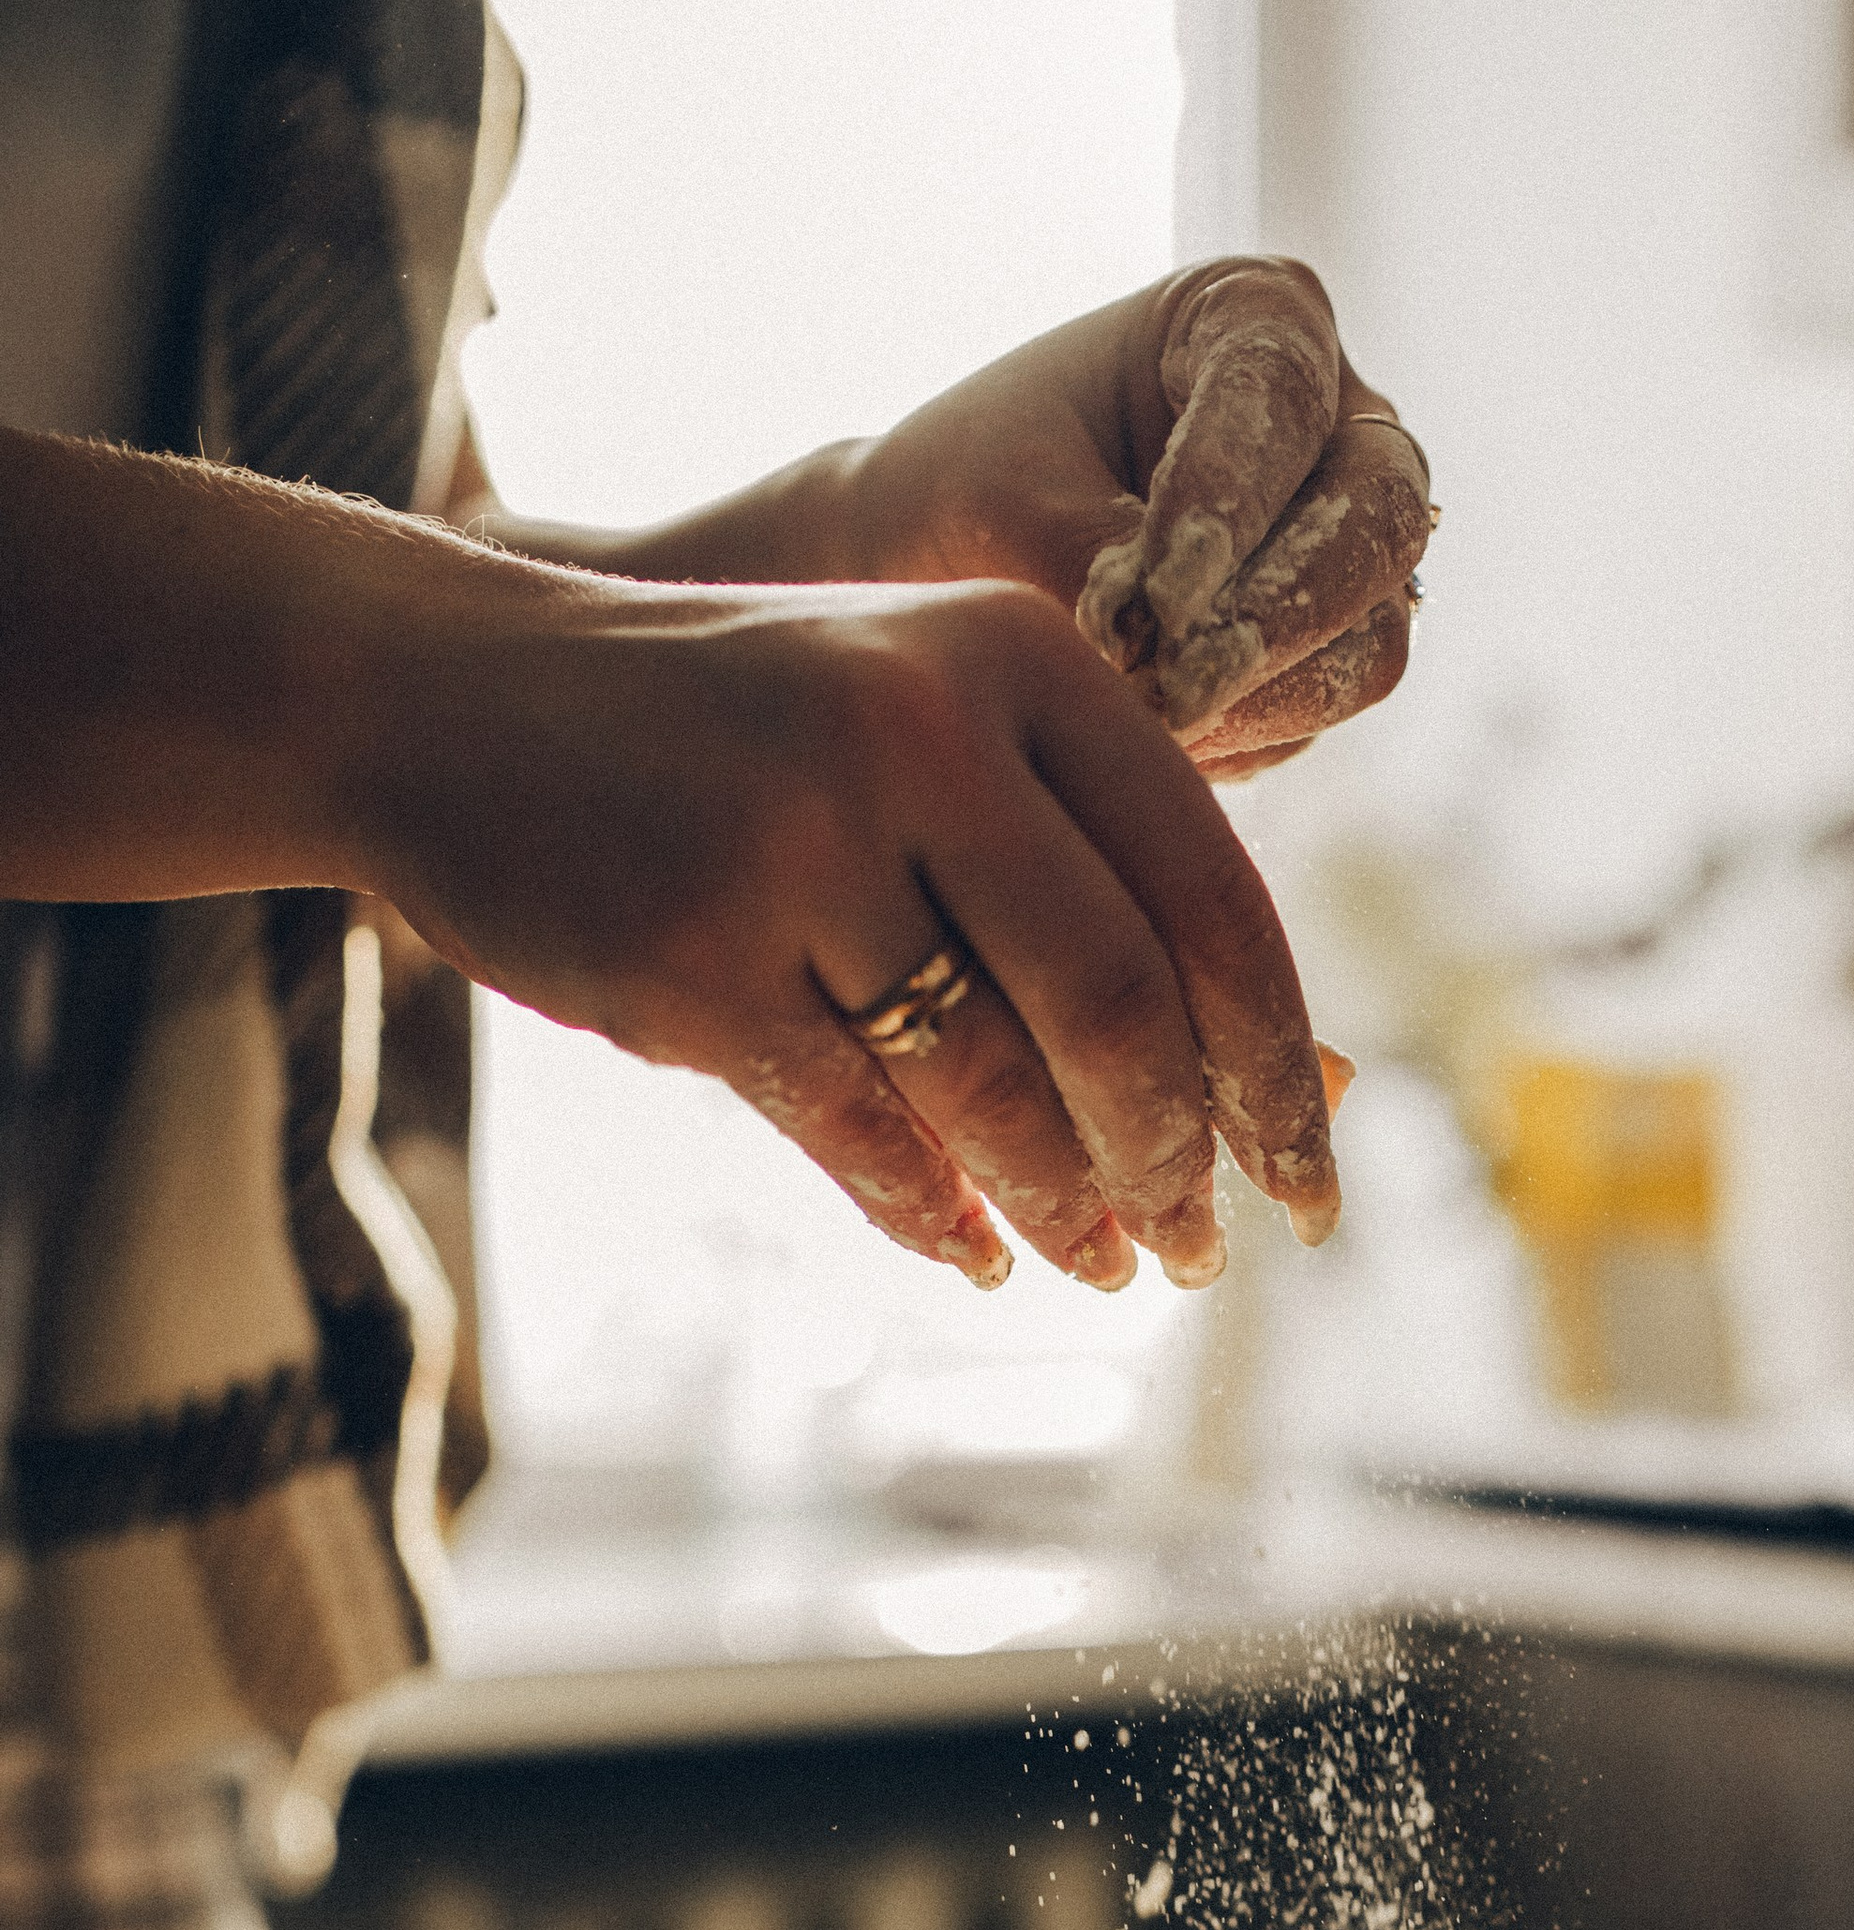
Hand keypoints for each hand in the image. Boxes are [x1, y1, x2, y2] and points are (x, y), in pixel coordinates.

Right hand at [372, 568, 1336, 1284]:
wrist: (449, 699)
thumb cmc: (749, 738)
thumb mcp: (941, 748)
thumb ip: (1116, 887)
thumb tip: (1327, 1090)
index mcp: (1016, 661)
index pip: (1208, 895)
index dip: (1278, 1062)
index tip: (1315, 1177)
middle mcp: (917, 733)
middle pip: (1116, 1006)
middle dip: (1179, 1158)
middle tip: (1203, 1251)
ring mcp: (796, 848)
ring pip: (990, 1086)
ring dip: (1066, 1206)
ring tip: (1109, 1268)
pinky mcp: (694, 965)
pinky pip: (860, 1135)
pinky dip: (933, 1215)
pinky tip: (979, 1256)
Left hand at [574, 264, 1433, 781]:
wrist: (889, 605)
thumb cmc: (923, 524)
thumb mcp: (997, 523)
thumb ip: (1107, 582)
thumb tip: (1174, 661)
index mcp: (1253, 327)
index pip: (1288, 419)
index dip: (1224, 520)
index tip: (1141, 602)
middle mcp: (1329, 422)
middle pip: (1371, 531)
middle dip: (1263, 618)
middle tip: (1160, 688)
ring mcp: (1338, 540)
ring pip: (1366, 637)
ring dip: (1256, 698)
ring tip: (1135, 735)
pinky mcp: (1319, 651)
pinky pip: (1324, 711)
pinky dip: (1245, 744)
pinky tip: (1147, 765)